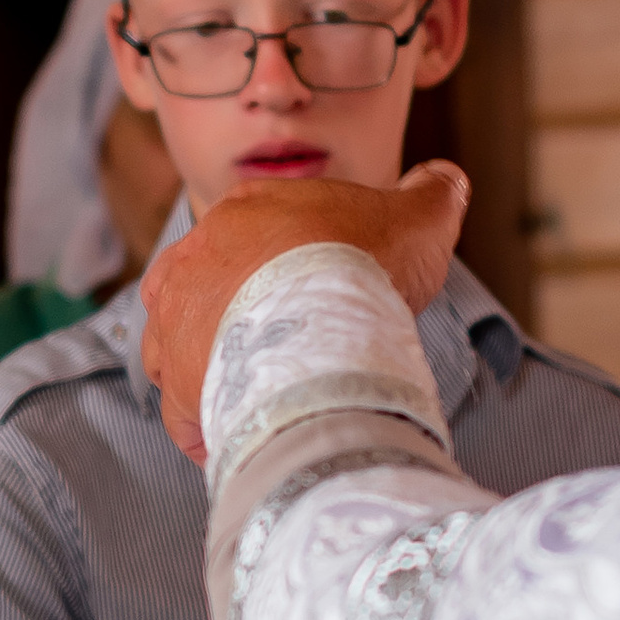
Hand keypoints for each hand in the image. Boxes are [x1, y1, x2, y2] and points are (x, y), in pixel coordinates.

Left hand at [141, 160, 470, 464]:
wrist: (324, 316)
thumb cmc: (365, 262)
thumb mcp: (418, 217)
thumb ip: (430, 195)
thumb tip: (444, 180)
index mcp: (244, 211)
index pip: (254, 235)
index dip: (286, 264)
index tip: (316, 294)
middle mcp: (194, 259)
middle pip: (208, 286)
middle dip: (238, 315)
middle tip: (284, 345)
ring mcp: (175, 320)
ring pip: (176, 345)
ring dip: (208, 367)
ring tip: (254, 391)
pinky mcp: (175, 379)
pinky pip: (182, 412)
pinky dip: (205, 427)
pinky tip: (238, 439)